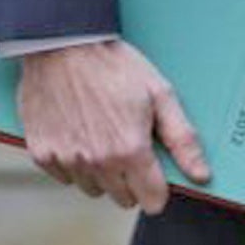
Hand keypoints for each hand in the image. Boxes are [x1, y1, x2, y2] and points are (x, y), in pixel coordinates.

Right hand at [16, 40, 209, 211]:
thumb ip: (182, 139)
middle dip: (131, 177)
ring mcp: (68, 161)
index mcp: (130, 150)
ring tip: (102, 132)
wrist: (64, 43)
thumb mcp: (160, 93)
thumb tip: (201, 174)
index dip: (158, 186)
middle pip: (124, 198)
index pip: (153, 201)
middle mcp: (98, 163)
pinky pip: (65, 177)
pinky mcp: (42, 154)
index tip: (155, 169)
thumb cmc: (114, 64)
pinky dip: (74, 162)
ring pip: (94, 189)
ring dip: (101, 171)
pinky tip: (79, 132)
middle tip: (128, 141)